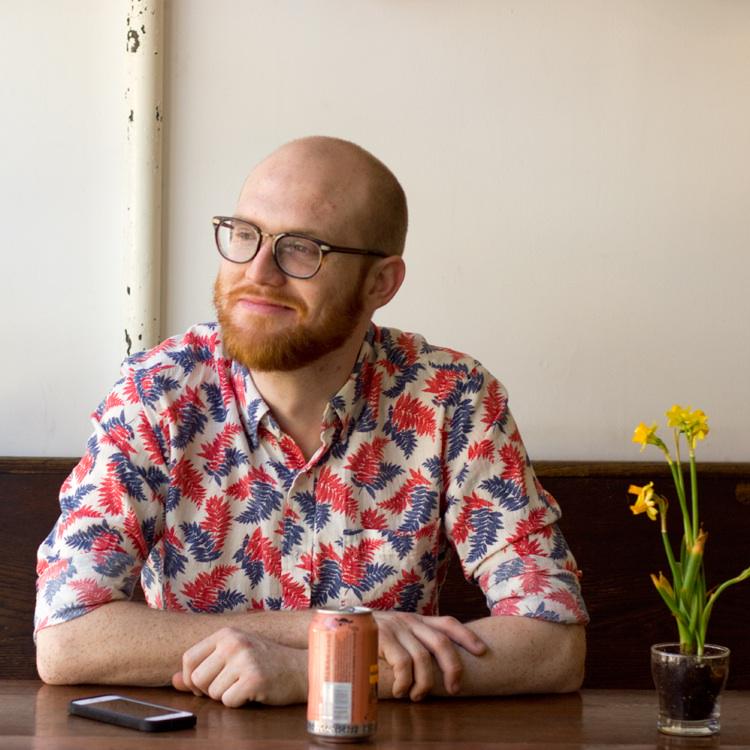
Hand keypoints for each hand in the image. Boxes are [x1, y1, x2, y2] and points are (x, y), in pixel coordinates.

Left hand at [172, 627, 306, 706]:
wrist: (300, 668)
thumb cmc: (265, 663)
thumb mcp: (233, 658)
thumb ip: (203, 667)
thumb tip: (173, 681)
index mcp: (226, 634)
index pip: (188, 659)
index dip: (191, 678)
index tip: (206, 684)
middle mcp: (233, 643)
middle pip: (197, 679)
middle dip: (209, 690)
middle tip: (230, 685)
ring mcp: (244, 659)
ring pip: (213, 693)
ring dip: (226, 696)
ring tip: (244, 685)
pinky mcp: (254, 678)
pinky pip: (229, 702)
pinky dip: (239, 703)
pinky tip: (253, 692)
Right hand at [372, 613, 486, 700]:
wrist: (332, 625)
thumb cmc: (364, 637)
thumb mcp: (391, 635)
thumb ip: (408, 643)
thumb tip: (428, 668)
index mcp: (414, 619)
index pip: (448, 623)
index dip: (467, 636)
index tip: (482, 651)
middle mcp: (408, 620)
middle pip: (442, 641)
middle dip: (453, 668)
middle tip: (454, 689)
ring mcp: (395, 627)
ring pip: (423, 657)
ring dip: (425, 683)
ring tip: (417, 696)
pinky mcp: (381, 637)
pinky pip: (403, 663)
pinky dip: (406, 682)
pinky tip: (401, 691)